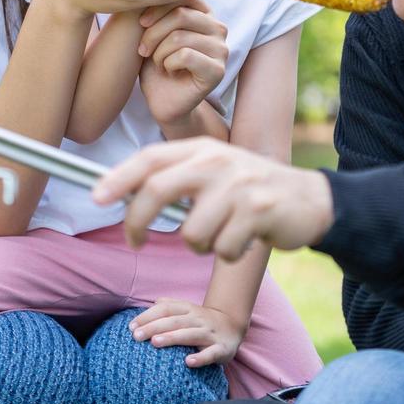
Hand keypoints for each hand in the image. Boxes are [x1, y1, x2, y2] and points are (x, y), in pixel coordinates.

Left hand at [92, 139, 334, 257]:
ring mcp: (239, 185)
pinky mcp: (259, 211)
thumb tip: (121, 192)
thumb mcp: (213, 173)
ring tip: (221, 235)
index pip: (150, 158)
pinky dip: (229, 253)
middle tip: (134, 242)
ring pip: (192, 233)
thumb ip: (175, 177)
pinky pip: (223, 249)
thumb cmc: (248, 191)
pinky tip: (245, 239)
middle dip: (137, 222)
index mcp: (202, 149)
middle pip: (158, 190)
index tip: (95, 197)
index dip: (118, 177)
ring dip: (200, 245)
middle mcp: (217, 161)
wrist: (308, 200)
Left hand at [129, 298, 245, 367]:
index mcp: (188, 309)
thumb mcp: (188, 310)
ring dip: (172, 338)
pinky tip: (188, 362)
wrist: (233, 326)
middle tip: (136, 336)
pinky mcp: (222, 349)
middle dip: (154, 327)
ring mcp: (210, 333)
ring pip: (190, 334)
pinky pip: (211, 354)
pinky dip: (200, 357)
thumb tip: (153, 302)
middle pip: (174, 321)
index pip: (166, 309)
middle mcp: (198, 319)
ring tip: (155, 343)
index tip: (131, 327)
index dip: (148, 316)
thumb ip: (170, 305)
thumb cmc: (202, 321)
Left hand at [136, 0, 228, 124]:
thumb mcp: (152, 30)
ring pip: (180, 37)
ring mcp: (222, 49)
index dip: (158, 6)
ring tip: (157, 62)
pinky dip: (168, 64)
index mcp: (204, 13)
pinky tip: (169, 71)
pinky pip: (185, 56)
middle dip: (153, 33)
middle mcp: (218, 27)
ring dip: (159, 52)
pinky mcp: (218, 70)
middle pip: (180, 15)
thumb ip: (157, 8)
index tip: (140, 23)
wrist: (162, 99)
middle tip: (143, 50)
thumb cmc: (155, 62)